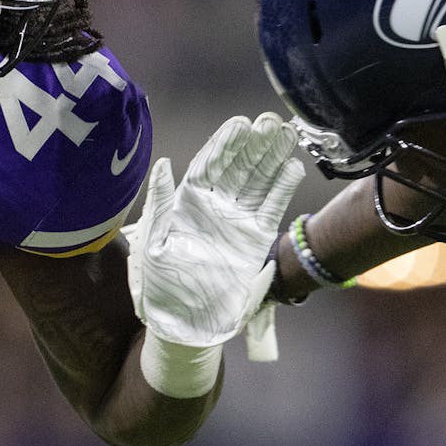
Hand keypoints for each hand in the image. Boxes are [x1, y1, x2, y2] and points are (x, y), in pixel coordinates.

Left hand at [126, 112, 304, 349]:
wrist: (183, 324)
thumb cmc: (160, 286)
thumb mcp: (153, 242)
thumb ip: (161, 202)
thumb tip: (162, 164)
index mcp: (186, 204)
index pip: (209, 166)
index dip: (225, 144)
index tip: (240, 124)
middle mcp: (213, 208)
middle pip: (237, 168)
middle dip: (254, 145)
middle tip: (271, 122)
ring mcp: (235, 222)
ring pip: (257, 183)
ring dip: (271, 159)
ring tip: (287, 134)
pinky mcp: (253, 240)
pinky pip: (270, 209)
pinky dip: (281, 189)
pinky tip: (292, 168)